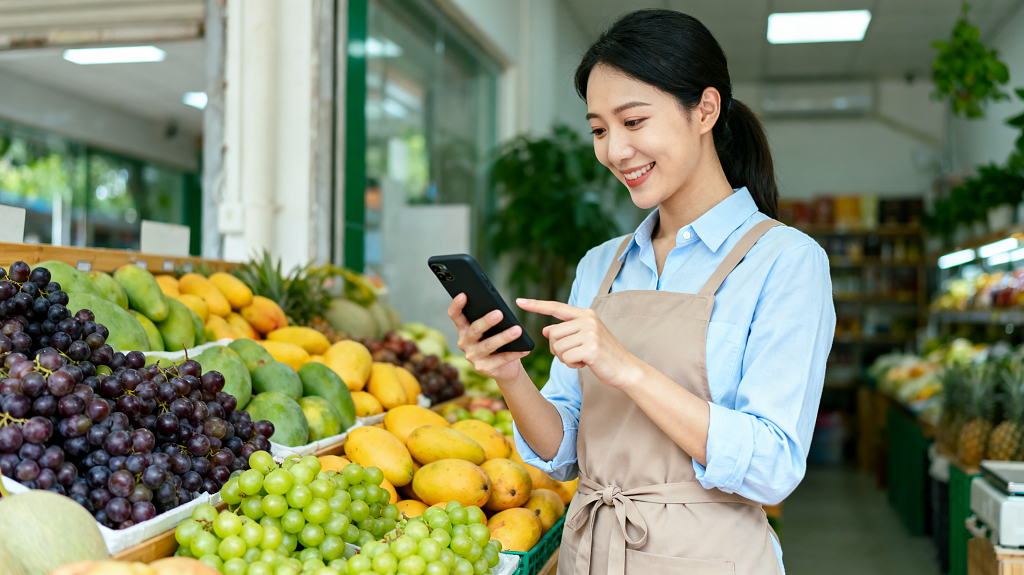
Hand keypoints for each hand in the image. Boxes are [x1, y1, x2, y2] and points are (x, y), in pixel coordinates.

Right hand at [447, 293, 528, 385]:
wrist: (505, 367)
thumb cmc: (498, 341)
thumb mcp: (493, 328)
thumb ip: (491, 318)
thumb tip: (500, 309)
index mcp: (464, 328)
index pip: (455, 315)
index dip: (456, 305)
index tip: (463, 294)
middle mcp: (464, 342)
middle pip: (474, 329)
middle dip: (487, 321)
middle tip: (499, 313)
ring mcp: (472, 356)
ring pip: (488, 345)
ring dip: (504, 337)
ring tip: (518, 330)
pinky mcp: (483, 368)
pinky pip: (500, 359)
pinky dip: (514, 353)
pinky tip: (525, 349)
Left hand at [517, 298, 640, 389]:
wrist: (625, 368)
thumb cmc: (602, 354)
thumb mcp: (584, 339)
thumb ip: (566, 332)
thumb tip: (545, 330)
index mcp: (585, 314)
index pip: (556, 307)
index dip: (536, 305)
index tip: (519, 301)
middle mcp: (587, 320)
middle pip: (552, 334)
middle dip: (558, 349)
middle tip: (575, 354)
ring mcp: (590, 333)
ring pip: (557, 348)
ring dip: (565, 358)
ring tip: (582, 358)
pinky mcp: (590, 348)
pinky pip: (565, 358)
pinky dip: (572, 365)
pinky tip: (586, 363)